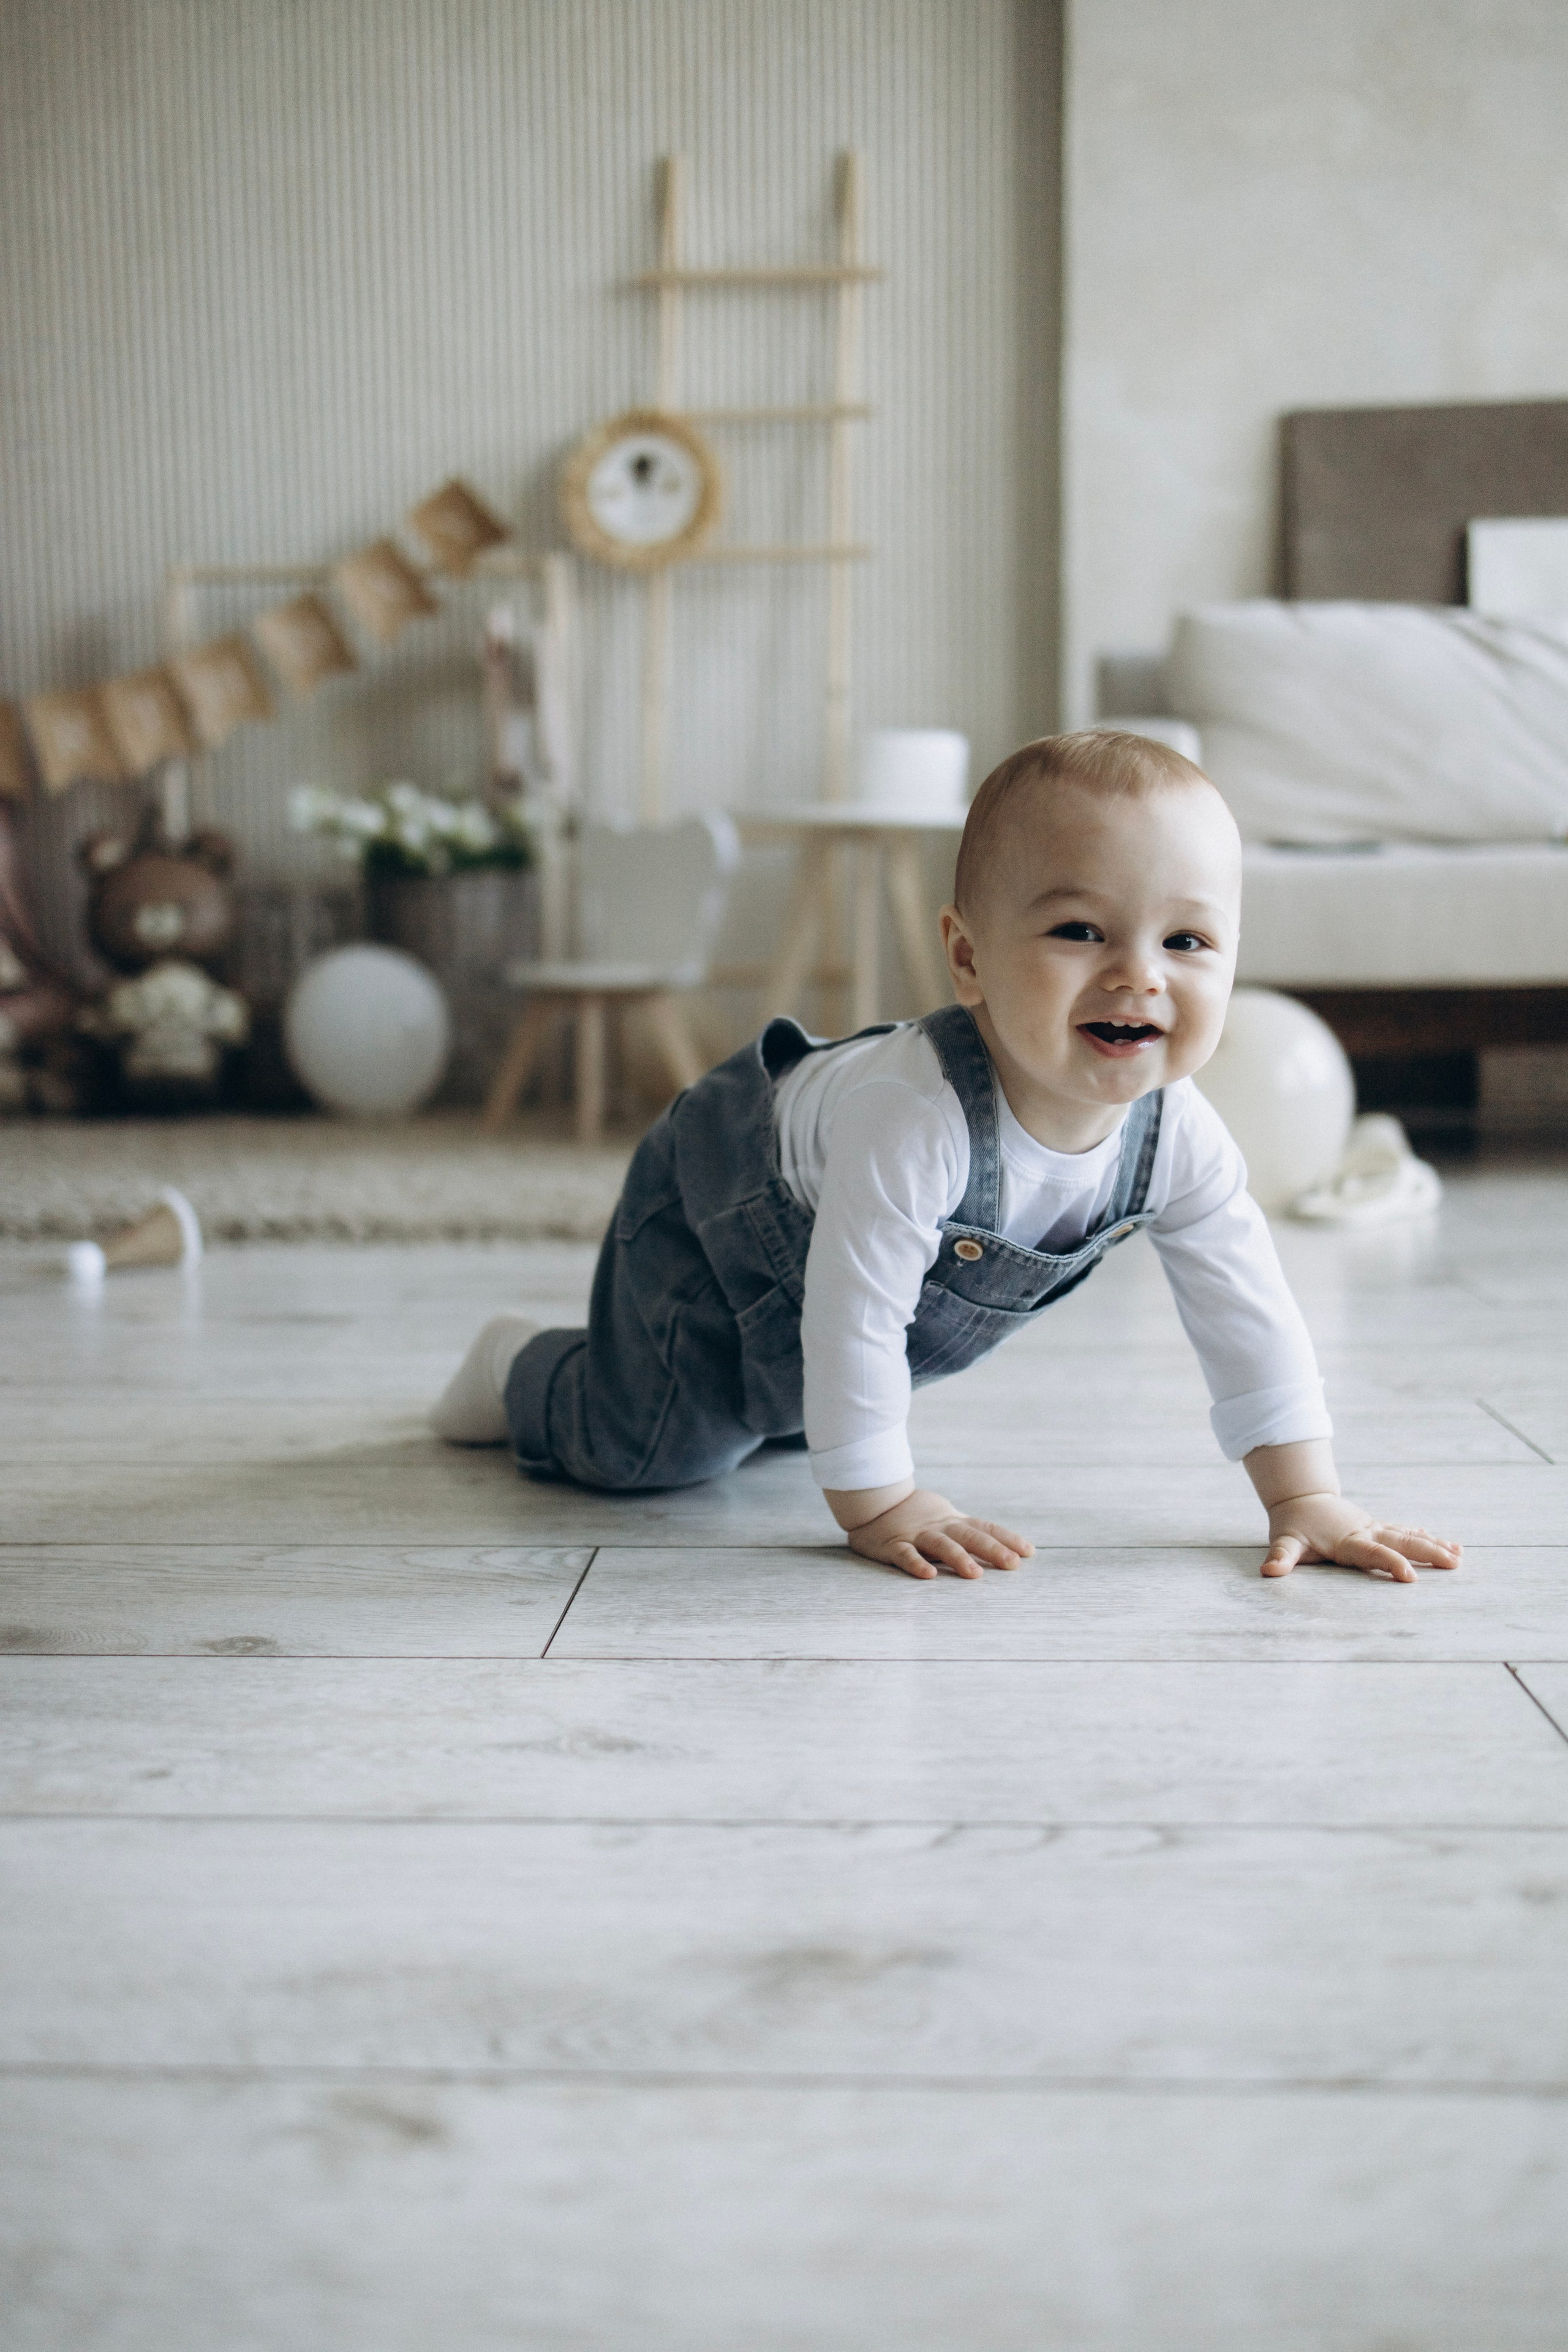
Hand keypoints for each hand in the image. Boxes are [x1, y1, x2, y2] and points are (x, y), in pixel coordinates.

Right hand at [836, 1486, 1034, 1580]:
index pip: (985, 1527)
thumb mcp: (945, 1519)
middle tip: (1012, 1565)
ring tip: (974, 1575)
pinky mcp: (893, 1545)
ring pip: (940, 1545)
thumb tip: (1004, 1549)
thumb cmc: (915, 1515)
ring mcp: (916, 1535)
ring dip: (958, 1558)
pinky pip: (905, 1555)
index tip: (1029, 1552)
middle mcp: (939, 1527)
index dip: (1006, 1538)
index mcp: (953, 1522)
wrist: (873, 1501)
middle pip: (969, 1536)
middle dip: (992, 1550)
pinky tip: (928, 1575)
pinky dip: (916, 1564)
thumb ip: (968, 1533)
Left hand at [1260, 1491, 1462, 1582]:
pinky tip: (1451, 1547)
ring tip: (1459, 1556)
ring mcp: (1375, 1528)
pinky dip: (1429, 1538)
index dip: (1390, 1563)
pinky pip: (1407, 1532)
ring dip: (1434, 1545)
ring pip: (1409, 1535)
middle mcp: (1366, 1532)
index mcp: (1347, 1541)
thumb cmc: (1294, 1526)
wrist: (1301, 1498)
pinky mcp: (1380, 1527)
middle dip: (1427, 1553)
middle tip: (1453, 1563)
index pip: (1372, 1553)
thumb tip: (1269, 1572)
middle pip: (1400, 1542)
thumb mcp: (1285, 1541)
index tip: (1410, 1577)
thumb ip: (1280, 1557)